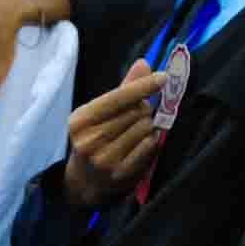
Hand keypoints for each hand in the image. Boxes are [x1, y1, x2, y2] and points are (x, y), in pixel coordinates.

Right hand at [62, 59, 166, 207]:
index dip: (142, 86)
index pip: (118, 97)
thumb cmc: (95, 139)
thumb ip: (123, 89)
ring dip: (148, 125)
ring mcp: (105, 158)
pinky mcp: (121, 173)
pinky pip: (149, 145)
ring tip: (136, 130)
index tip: (163, 77)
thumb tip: (144, 63)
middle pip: (136, 111)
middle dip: (144, 108)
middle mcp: (90, 140)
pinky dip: (151, 139)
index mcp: (81, 120)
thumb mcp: (99, 113)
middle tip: (137, 114)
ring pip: (145, 127)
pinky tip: (142, 142)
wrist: (85, 182)